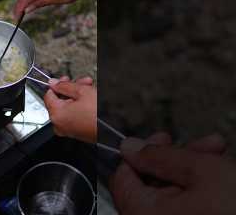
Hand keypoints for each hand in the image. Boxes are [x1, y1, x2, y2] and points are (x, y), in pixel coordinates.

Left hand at [43, 76, 96, 142]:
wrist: (115, 131)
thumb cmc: (99, 114)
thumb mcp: (81, 92)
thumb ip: (64, 86)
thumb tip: (53, 83)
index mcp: (56, 114)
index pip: (48, 95)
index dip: (57, 84)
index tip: (66, 79)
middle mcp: (59, 124)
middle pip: (59, 100)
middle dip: (71, 89)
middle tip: (83, 83)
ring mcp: (68, 130)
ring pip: (67, 107)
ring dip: (77, 96)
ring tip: (91, 89)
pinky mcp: (77, 132)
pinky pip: (73, 115)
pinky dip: (79, 106)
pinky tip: (90, 100)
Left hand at [110, 134, 235, 214]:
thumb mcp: (201, 171)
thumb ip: (159, 156)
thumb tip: (128, 147)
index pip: (123, 179)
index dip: (141, 153)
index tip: (162, 138)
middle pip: (151, 187)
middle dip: (177, 159)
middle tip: (203, 144)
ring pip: (173, 197)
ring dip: (195, 171)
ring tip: (221, 152)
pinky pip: (188, 210)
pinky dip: (202, 192)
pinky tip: (224, 174)